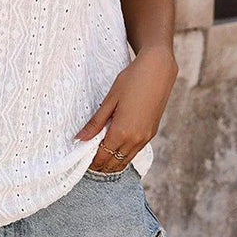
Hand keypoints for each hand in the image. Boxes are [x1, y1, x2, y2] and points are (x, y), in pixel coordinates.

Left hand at [74, 47, 177, 172]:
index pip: (103, 156)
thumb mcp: (109, 101)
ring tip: (99, 158)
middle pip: (115, 163)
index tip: (81, 161)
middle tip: (88, 162)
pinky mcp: (152, 132)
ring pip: (126, 160)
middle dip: (101, 165)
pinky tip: (115, 148)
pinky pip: (135, 151)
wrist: (158, 71)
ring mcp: (146, 137)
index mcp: (122, 131)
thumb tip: (79, 139)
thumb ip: (95, 123)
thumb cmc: (131, 81)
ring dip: (113, 163)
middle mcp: (136, 139)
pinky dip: (124, 154)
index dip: (91, 162)